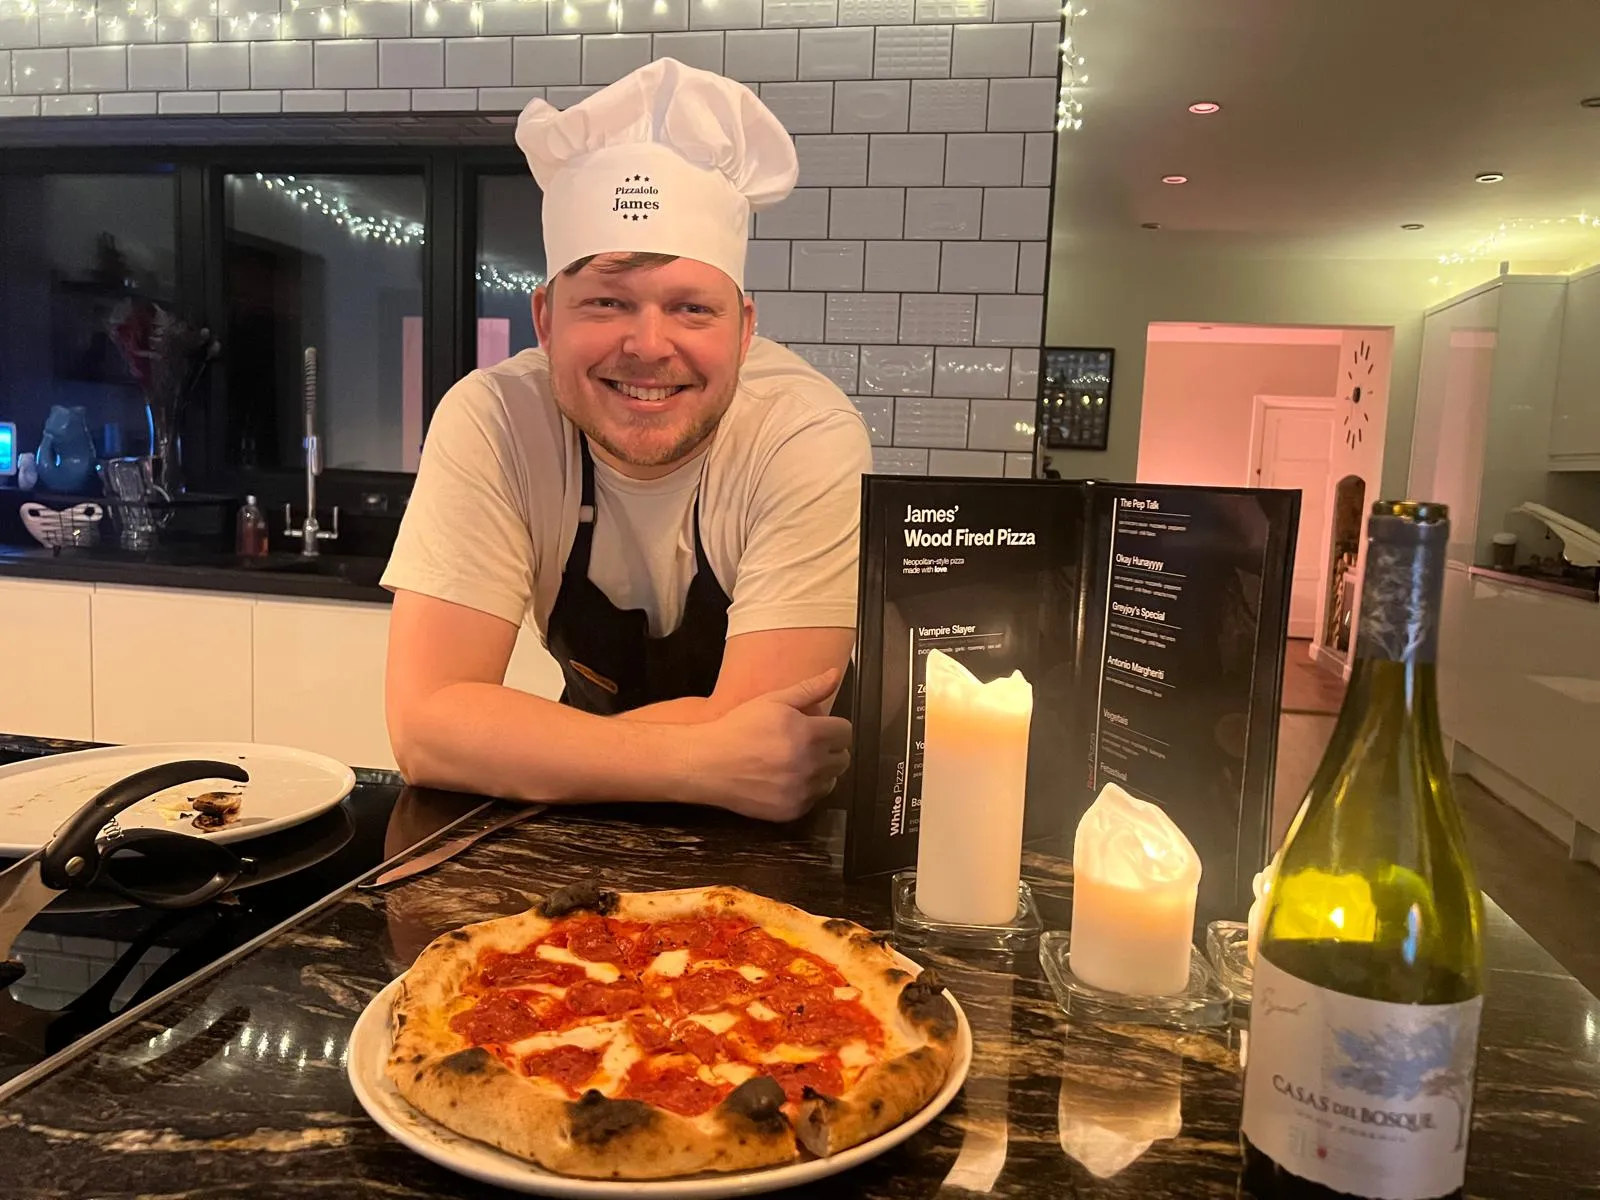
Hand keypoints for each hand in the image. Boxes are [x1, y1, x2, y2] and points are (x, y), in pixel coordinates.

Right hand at [690, 669, 851, 821]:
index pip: (845, 733)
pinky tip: (784, 779)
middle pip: (843, 759)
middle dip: (830, 749)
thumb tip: (835, 674)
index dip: (833, 727)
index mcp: (808, 735)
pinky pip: (813, 799)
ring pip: (831, 781)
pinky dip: (804, 790)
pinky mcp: (791, 810)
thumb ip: (809, 689)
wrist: (707, 763)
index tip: (819, 728)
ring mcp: (801, 791)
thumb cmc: (737, 729)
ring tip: (796, 762)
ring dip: (820, 771)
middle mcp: (809, 765)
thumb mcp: (772, 701)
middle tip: (807, 744)